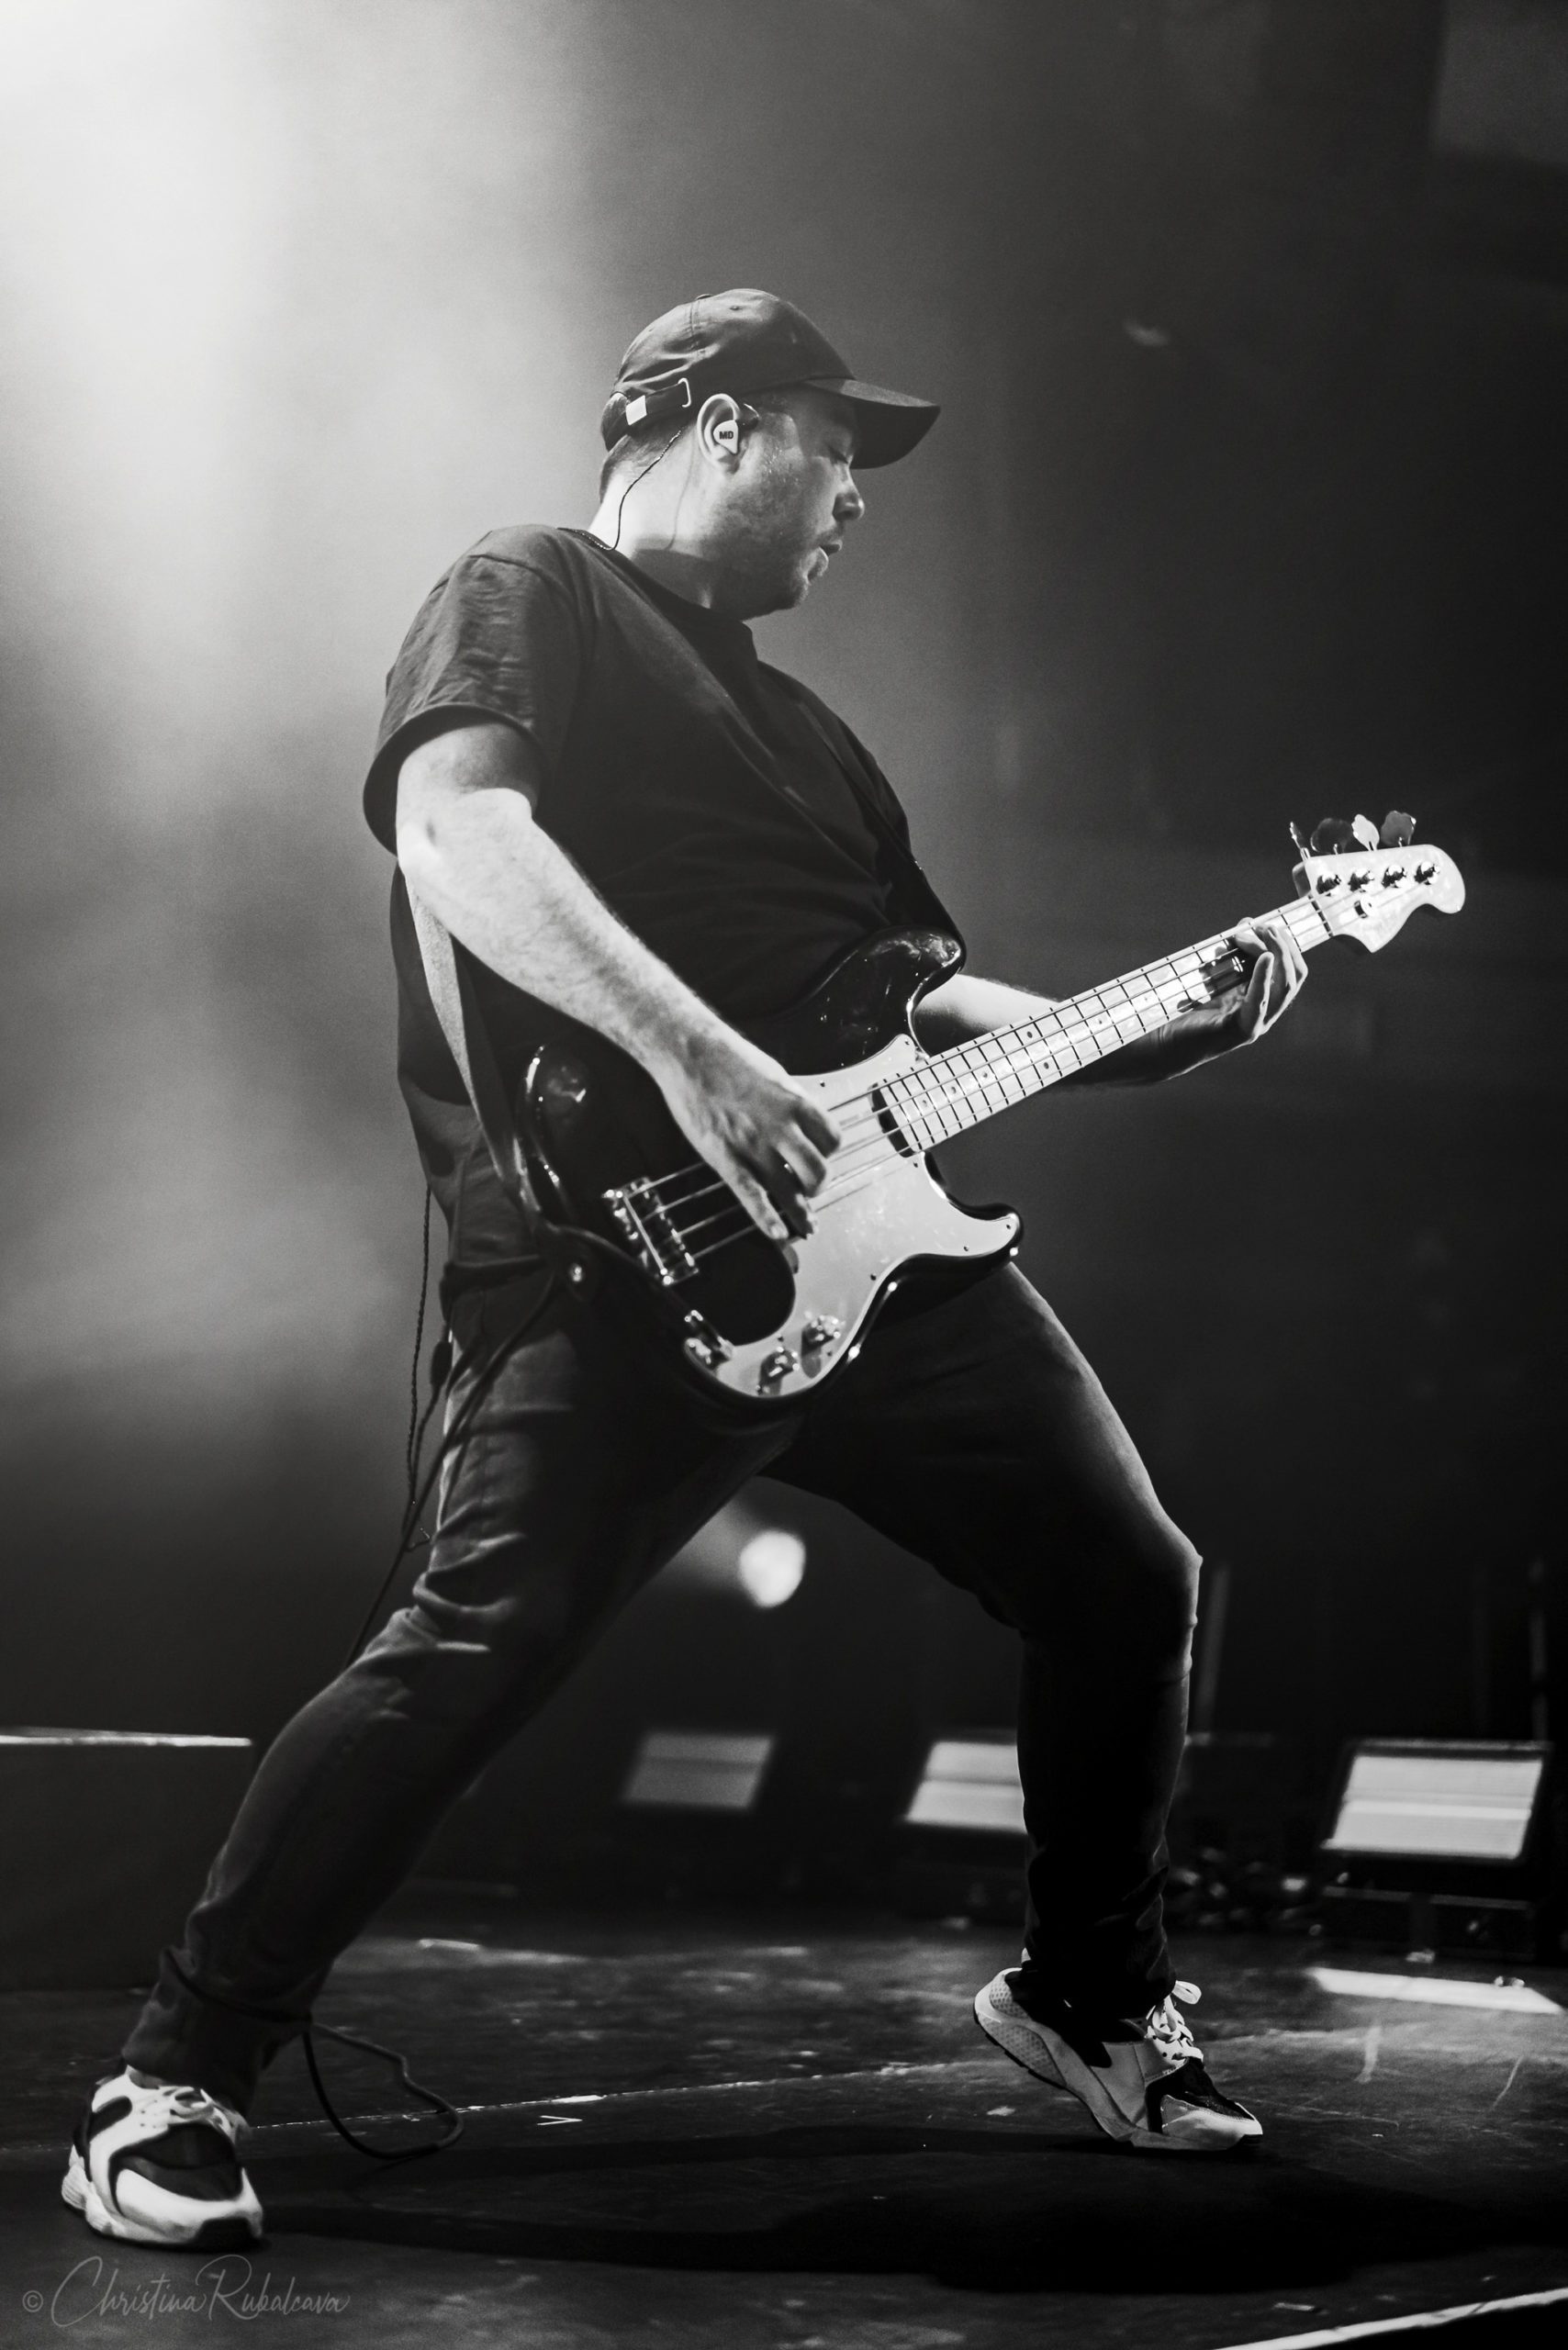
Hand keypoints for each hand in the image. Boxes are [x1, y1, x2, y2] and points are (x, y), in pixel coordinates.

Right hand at [651, 1029, 841, 1243]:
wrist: (690, 1052)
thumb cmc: (729, 1058)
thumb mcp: (774, 1075)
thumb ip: (790, 1103)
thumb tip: (801, 1121)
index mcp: (796, 1103)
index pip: (833, 1139)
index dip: (830, 1152)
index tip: (822, 1156)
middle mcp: (780, 1127)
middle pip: (817, 1170)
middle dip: (818, 1185)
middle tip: (811, 1189)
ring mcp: (753, 1145)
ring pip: (790, 1189)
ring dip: (802, 1211)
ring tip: (807, 1224)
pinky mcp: (726, 1157)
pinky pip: (752, 1196)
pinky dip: (767, 1219)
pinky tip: (778, 1233)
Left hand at [1130, 915, 1307, 1079]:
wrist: (1167, 1043)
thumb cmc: (1188, 1009)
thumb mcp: (1216, 974)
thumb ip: (1232, 953)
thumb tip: (1247, 923)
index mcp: (1263, 1000)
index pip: (1292, 971)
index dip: (1285, 944)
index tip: (1265, 924)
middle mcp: (1266, 1013)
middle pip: (1294, 976)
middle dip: (1285, 946)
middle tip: (1266, 926)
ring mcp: (1258, 1024)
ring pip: (1285, 987)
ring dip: (1279, 954)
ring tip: (1265, 933)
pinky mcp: (1243, 1030)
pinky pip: (1260, 1001)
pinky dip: (1264, 977)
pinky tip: (1265, 958)